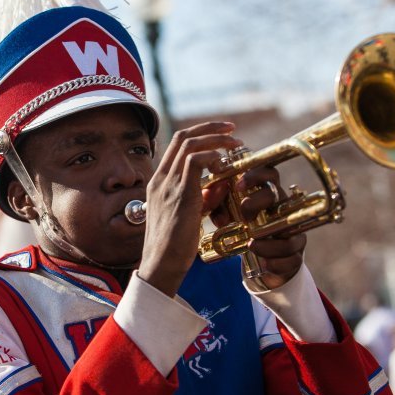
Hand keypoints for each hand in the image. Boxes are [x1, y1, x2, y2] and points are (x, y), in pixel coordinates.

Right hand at [138, 121, 240, 296]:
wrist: (160, 266)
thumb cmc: (174, 247)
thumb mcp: (190, 215)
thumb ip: (204, 197)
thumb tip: (222, 183)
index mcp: (159, 182)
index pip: (177, 145)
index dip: (201, 134)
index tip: (222, 134)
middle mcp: (160, 179)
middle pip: (183, 137)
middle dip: (210, 128)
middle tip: (232, 129)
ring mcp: (167, 185)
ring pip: (189, 144)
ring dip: (216, 139)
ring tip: (235, 143)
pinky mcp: (179, 194)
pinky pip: (195, 161)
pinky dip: (212, 157)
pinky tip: (225, 166)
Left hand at [209, 165, 305, 289]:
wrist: (260, 265)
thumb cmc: (244, 233)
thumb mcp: (229, 218)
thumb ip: (217, 206)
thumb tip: (207, 195)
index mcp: (267, 195)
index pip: (269, 173)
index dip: (255, 175)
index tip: (237, 186)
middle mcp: (283, 209)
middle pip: (276, 193)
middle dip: (256, 202)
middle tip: (243, 217)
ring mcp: (293, 232)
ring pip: (287, 229)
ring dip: (266, 239)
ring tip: (251, 245)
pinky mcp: (296, 255)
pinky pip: (291, 257)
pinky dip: (275, 261)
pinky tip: (264, 263)